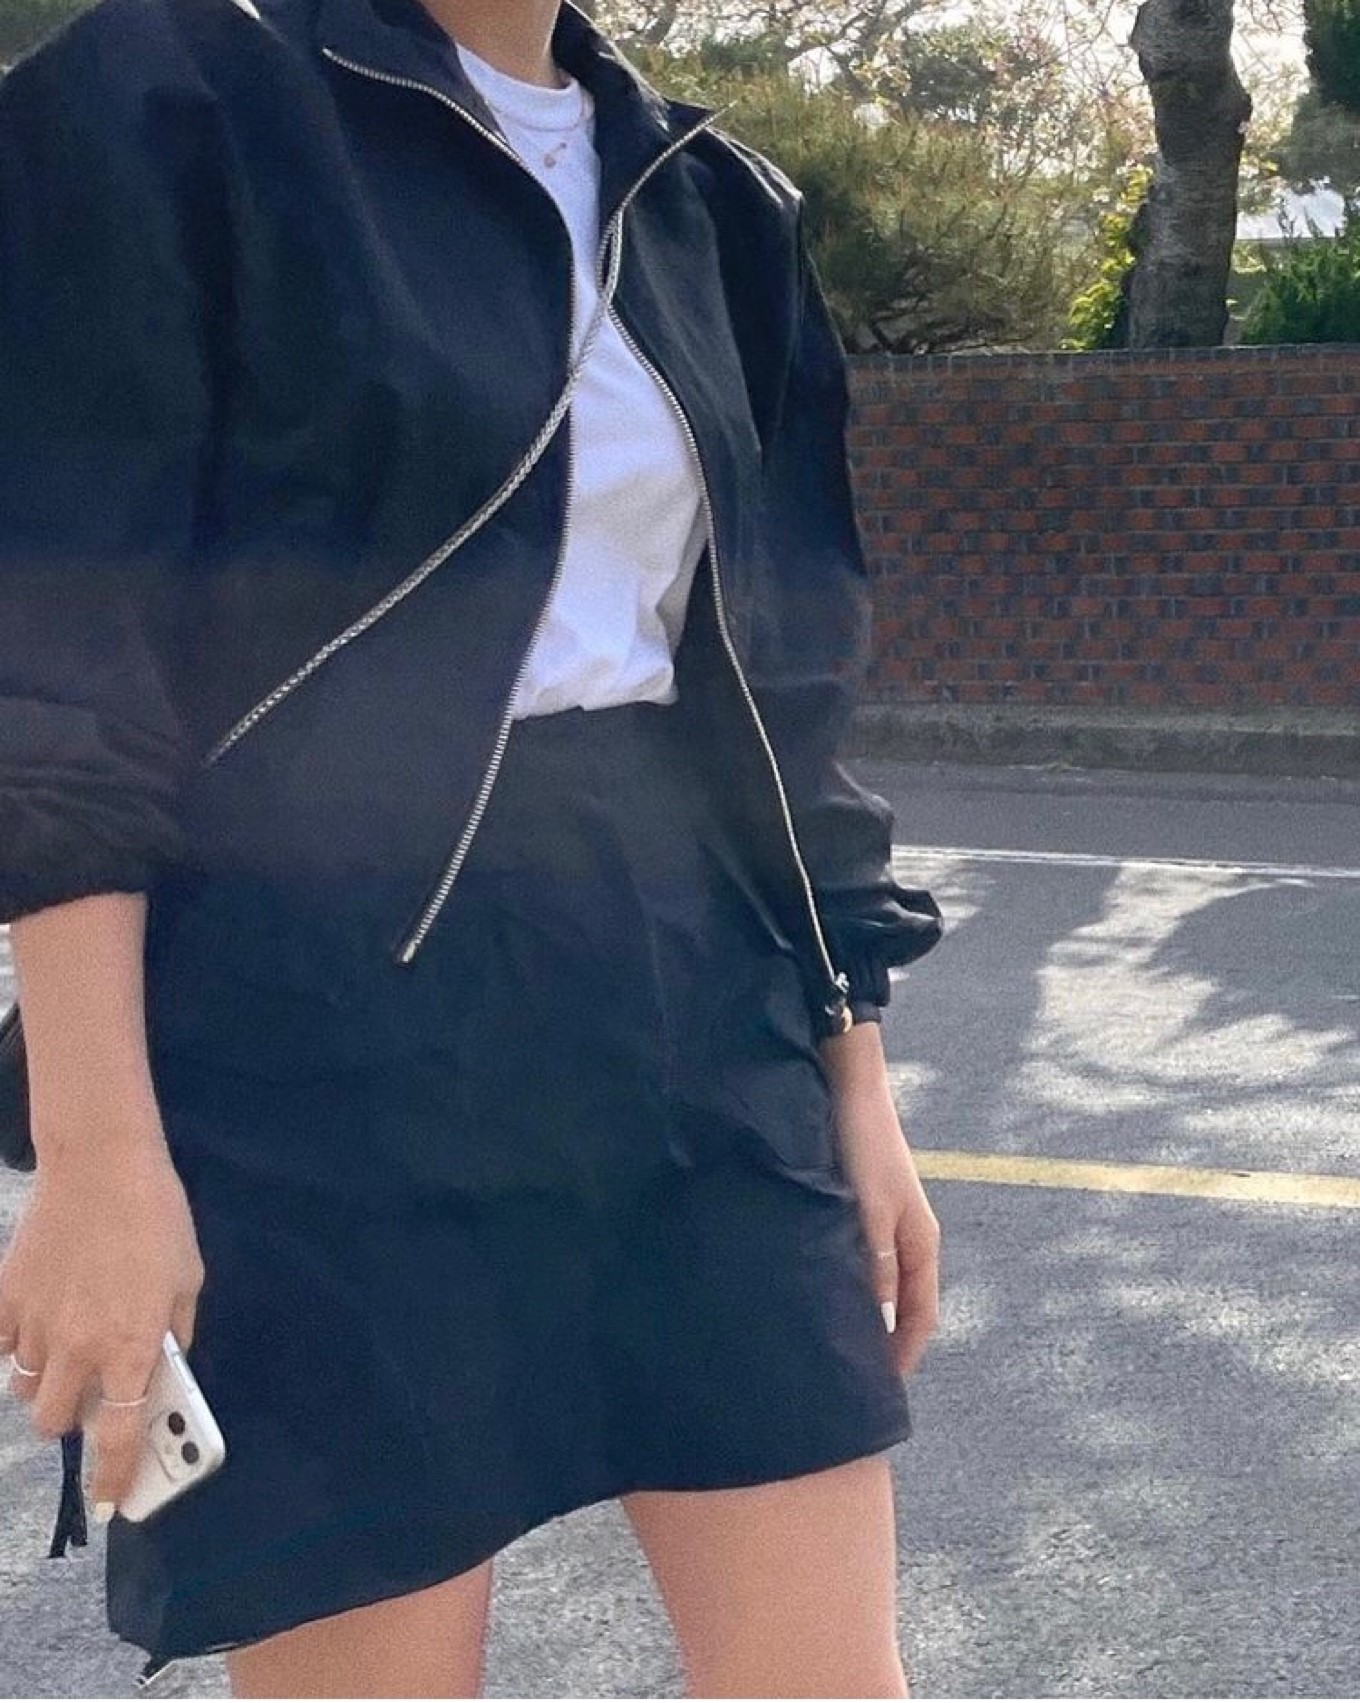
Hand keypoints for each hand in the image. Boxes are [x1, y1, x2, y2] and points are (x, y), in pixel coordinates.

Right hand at [0, 1113, 205, 1512]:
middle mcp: (79, 1347)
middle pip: (54, 1424)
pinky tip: (39, 1320)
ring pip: (25, 1388)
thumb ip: (173, 1333)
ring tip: (68, 1347)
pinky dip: (17, 1346)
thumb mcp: (187, 1279)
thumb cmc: (158, 1218)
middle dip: (72, 1420)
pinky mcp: (5, 1299)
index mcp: (132, 1347)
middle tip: (91, 1392)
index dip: (112, 1477)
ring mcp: (35, 1325)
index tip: (109, 1502)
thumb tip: (164, 1370)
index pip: (117, 1436)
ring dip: (47, 1382)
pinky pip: (2, 1348)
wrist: (102, 1165)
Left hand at [821, 1023, 940, 1377]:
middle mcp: (910, 1237)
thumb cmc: (863, 1147)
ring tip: (839, 1340)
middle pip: (907, 1304)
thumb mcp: (868, 1210)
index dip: (905, 1353)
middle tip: (856, 1373)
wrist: (851, 1089)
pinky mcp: (865, 1207)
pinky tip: (825, 1290)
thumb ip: (875, 1263)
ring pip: (884, 1283)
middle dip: (887, 1340)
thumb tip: (879, 1318)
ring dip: (868, 1313)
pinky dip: (853, 1283)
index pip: (922, 1315)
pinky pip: (866, 1260)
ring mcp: (888, 1221)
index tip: (882, 1388)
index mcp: (921, 1242)